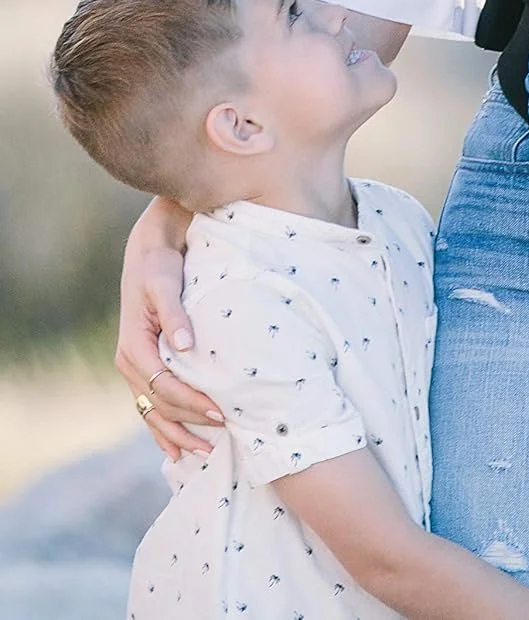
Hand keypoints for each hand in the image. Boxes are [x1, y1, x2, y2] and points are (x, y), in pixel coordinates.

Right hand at [115, 198, 222, 459]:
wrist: (149, 251)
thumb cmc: (160, 266)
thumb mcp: (165, 284)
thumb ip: (175, 314)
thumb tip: (185, 345)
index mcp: (133, 347)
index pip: (164, 386)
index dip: (192, 402)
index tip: (220, 412)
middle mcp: (130, 362)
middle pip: (159, 405)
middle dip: (188, 424)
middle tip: (222, 435)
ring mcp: (134, 366)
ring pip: (153, 411)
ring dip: (176, 434)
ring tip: (204, 454)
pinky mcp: (144, 364)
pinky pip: (152, 403)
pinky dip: (165, 426)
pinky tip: (178, 447)